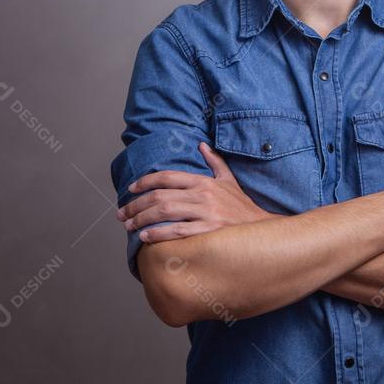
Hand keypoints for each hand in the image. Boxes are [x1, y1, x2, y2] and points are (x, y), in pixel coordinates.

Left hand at [116, 142, 274, 242]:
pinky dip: (159, 234)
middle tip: (121, 213)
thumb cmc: (242, 207)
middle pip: (160, 196)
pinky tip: (145, 238)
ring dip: (141, 219)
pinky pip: (177, 232)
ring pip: (165, 212)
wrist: (262, 229)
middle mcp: (203, 195)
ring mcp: (205, 214)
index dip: (146, 181)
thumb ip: (215, 161)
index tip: (131, 189)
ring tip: (128, 226)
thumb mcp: (229, 180)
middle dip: (136, 204)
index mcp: (204, 182)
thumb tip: (202, 145)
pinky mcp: (208, 232)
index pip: (167, 177)